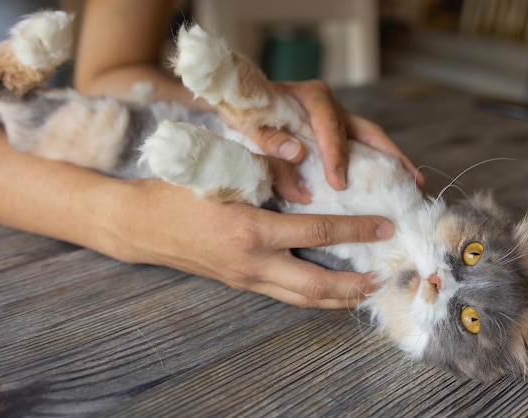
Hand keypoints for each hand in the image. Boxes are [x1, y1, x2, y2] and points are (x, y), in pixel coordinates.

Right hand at [113, 179, 394, 308]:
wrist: (142, 224)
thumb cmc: (180, 190)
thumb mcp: (223, 169)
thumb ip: (268, 169)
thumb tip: (308, 175)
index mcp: (252, 230)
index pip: (318, 233)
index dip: (357, 229)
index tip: (385, 225)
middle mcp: (252, 263)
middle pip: (316, 286)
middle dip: (355, 284)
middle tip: (385, 276)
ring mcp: (245, 279)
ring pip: (302, 299)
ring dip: (338, 298)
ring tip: (366, 291)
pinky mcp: (240, 283)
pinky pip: (285, 296)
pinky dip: (313, 297)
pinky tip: (329, 290)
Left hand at [245, 80, 424, 189]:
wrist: (240, 101)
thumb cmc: (244, 111)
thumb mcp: (248, 123)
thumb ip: (269, 137)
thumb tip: (297, 154)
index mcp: (309, 97)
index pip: (330, 124)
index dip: (337, 154)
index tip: (340, 182)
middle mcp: (329, 105)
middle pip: (367, 129)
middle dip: (391, 155)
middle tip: (410, 180)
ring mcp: (336, 118)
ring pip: (371, 138)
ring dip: (393, 160)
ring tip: (413, 183)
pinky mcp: (336, 132)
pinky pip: (361, 147)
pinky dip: (378, 163)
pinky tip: (391, 181)